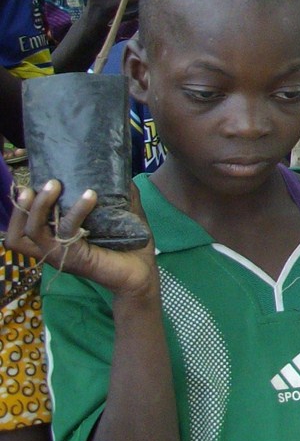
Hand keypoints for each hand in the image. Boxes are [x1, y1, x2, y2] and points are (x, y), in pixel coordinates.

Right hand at [5, 180, 157, 298]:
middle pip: (16, 234)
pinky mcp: (75, 258)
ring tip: (56, 184)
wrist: (142, 272)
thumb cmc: (127, 244)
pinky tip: (90, 195)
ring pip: (33, 231)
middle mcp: (51, 249)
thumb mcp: (119, 215)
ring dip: (41, 205)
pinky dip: (76, 211)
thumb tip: (117, 169)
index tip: (29, 185)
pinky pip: (67, 231)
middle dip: (22, 206)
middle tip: (43, 183)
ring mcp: (60, 255)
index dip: (18, 209)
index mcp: (54, 239)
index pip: (21, 228)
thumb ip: (116, 195)